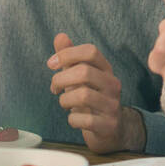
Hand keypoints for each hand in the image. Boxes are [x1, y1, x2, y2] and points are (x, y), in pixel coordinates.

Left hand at [48, 34, 143, 152]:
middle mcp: (113, 84)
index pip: (91, 51)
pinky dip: (72, 120)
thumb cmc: (92, 98)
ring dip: (65, 100)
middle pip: (84, 72)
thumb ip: (71, 57)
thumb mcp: (81, 77)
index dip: (68, 54)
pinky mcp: (109, 125)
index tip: (51, 64)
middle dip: (61, 79)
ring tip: (64, 103)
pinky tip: (74, 119)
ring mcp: (112, 105)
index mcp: (106, 69)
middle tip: (54, 87)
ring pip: (83, 96)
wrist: (111, 129)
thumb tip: (60, 36)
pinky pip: (84, 120)